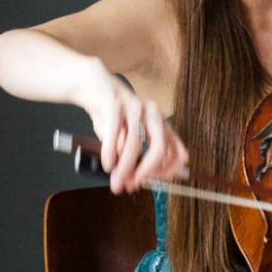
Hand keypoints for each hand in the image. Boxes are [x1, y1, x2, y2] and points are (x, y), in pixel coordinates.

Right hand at [75, 58, 187, 192]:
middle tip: (131, 186)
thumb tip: (132, 181)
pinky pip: (114, 133)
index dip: (168, 171)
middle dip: (145, 172)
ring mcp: (136, 108)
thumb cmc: (111, 113)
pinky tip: (107, 164)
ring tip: (115, 180)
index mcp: (161, 124)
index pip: (178, 152)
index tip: (152, 182)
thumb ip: (133, 155)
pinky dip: (110, 153)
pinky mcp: (115, 104)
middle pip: (160, 149)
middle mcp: (153, 114)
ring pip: (134, 144)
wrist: (92, 85)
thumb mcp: (127, 135)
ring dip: (124, 167)